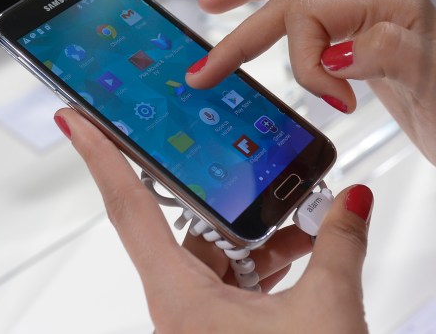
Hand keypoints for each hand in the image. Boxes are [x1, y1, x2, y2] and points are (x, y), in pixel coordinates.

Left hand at [54, 108, 371, 332]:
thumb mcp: (328, 308)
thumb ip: (340, 244)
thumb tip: (353, 200)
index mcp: (183, 302)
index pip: (131, 211)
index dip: (104, 160)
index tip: (82, 122)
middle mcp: (184, 311)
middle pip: (191, 231)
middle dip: (236, 203)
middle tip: (264, 175)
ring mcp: (206, 324)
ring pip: (222, 258)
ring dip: (264, 237)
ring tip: (306, 220)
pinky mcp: (228, 332)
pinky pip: (239, 283)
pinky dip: (271, 263)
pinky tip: (306, 252)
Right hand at [187, 0, 435, 184]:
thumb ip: (385, 54)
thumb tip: (332, 54)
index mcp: (392, 4)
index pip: (313, 14)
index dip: (307, 65)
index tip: (336, 105)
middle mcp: (378, 1)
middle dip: (242, 26)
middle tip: (203, 65)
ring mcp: (370, 18)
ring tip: (211, 2)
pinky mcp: (364, 41)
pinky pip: (313, 8)